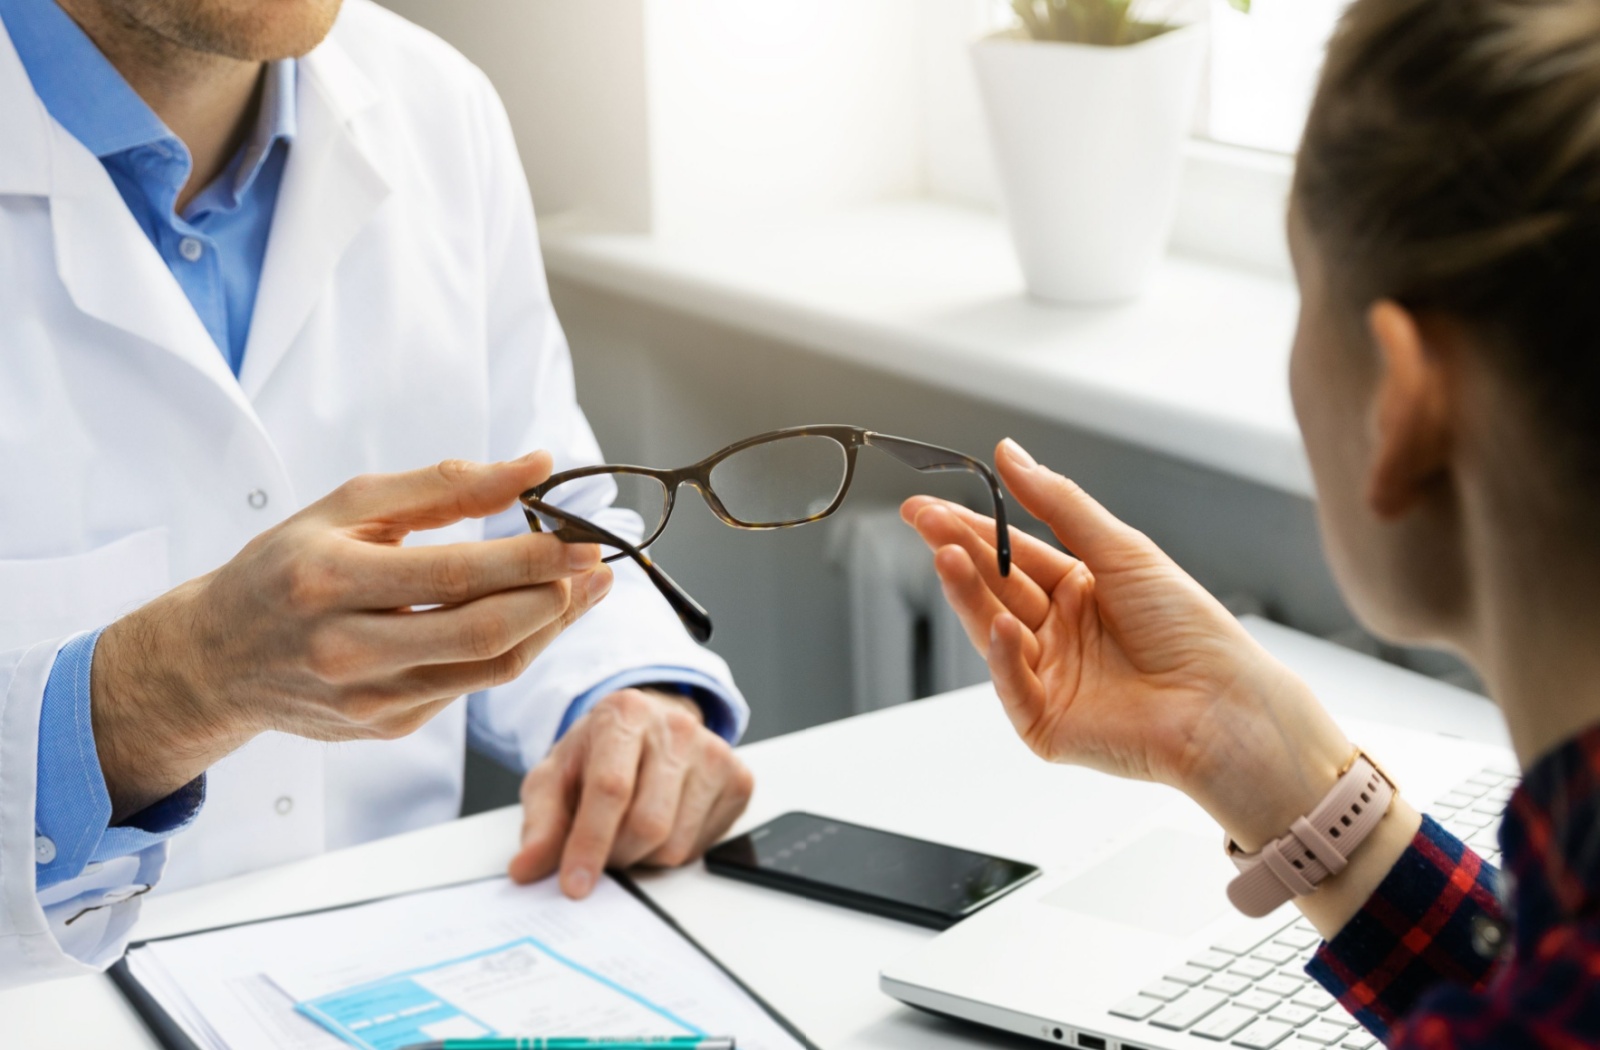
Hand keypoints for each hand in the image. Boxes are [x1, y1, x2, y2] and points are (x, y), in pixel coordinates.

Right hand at [92, 453, 611, 819]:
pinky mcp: (386, 729)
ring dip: (552, 628)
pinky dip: (514, 651)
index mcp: (330, 581)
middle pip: (485, 634)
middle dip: (558, 598)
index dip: (535, 559)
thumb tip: (534, 466)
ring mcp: (368, 701)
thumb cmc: (285, 567)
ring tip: (585, 589)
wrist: (214, 659)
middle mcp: (347, 650)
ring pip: (490, 671)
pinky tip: (535, 617)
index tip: (584, 536)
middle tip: (599, 564)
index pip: (458, 575)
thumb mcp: (347, 507)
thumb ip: (444, 485)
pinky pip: (472, 690)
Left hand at [509, 688, 753, 897]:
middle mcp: (676, 727)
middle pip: (648, 823)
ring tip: (629, 832)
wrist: (644, 731)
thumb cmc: (597, 755)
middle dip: (617, 854)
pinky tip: (663, 825)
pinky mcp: (738, 779)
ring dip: (644, 857)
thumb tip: (527, 867)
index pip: (610, 787)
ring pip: (676, 843)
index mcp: (624, 714)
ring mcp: (714, 752)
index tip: (574, 884)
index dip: (590, 843)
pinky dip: (674, 853)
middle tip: (602, 850)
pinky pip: (704, 846)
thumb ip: (540, 823)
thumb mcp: (555, 778)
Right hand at [902, 439, 1355, 853]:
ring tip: (946, 558)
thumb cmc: (1191, 630)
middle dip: (956, 553)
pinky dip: (1003, 657)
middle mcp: (1059, 633)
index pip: (1010, 553)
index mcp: (1079, 591)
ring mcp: (1048, 679)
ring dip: (968, 595)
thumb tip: (1010, 454)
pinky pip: (1011, 685)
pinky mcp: (1046, 724)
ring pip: (992, 631)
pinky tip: (1004, 627)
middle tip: (922, 522)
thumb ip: (1059, 504)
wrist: (1224, 705)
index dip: (968, 528)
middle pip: (995, 587)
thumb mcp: (1121, 549)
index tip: (926, 506)